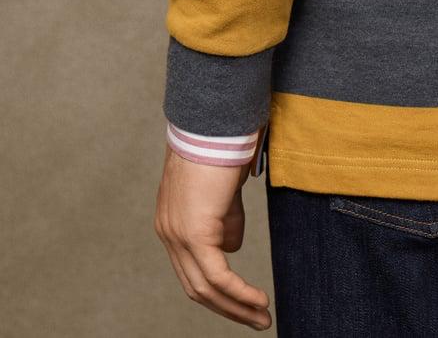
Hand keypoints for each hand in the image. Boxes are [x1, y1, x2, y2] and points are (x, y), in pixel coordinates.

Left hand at [154, 144, 271, 330]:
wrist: (213, 125)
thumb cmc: (221, 147)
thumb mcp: (224, 191)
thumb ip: (225, 219)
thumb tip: (231, 247)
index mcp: (172, 221)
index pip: (192, 269)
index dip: (218, 290)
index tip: (242, 302)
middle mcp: (169, 232)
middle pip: (196, 286)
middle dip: (228, 308)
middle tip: (256, 320)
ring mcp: (178, 234)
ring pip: (206, 287)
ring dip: (237, 307)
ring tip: (262, 317)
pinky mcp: (194, 232)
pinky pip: (218, 276)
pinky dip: (239, 294)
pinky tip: (258, 301)